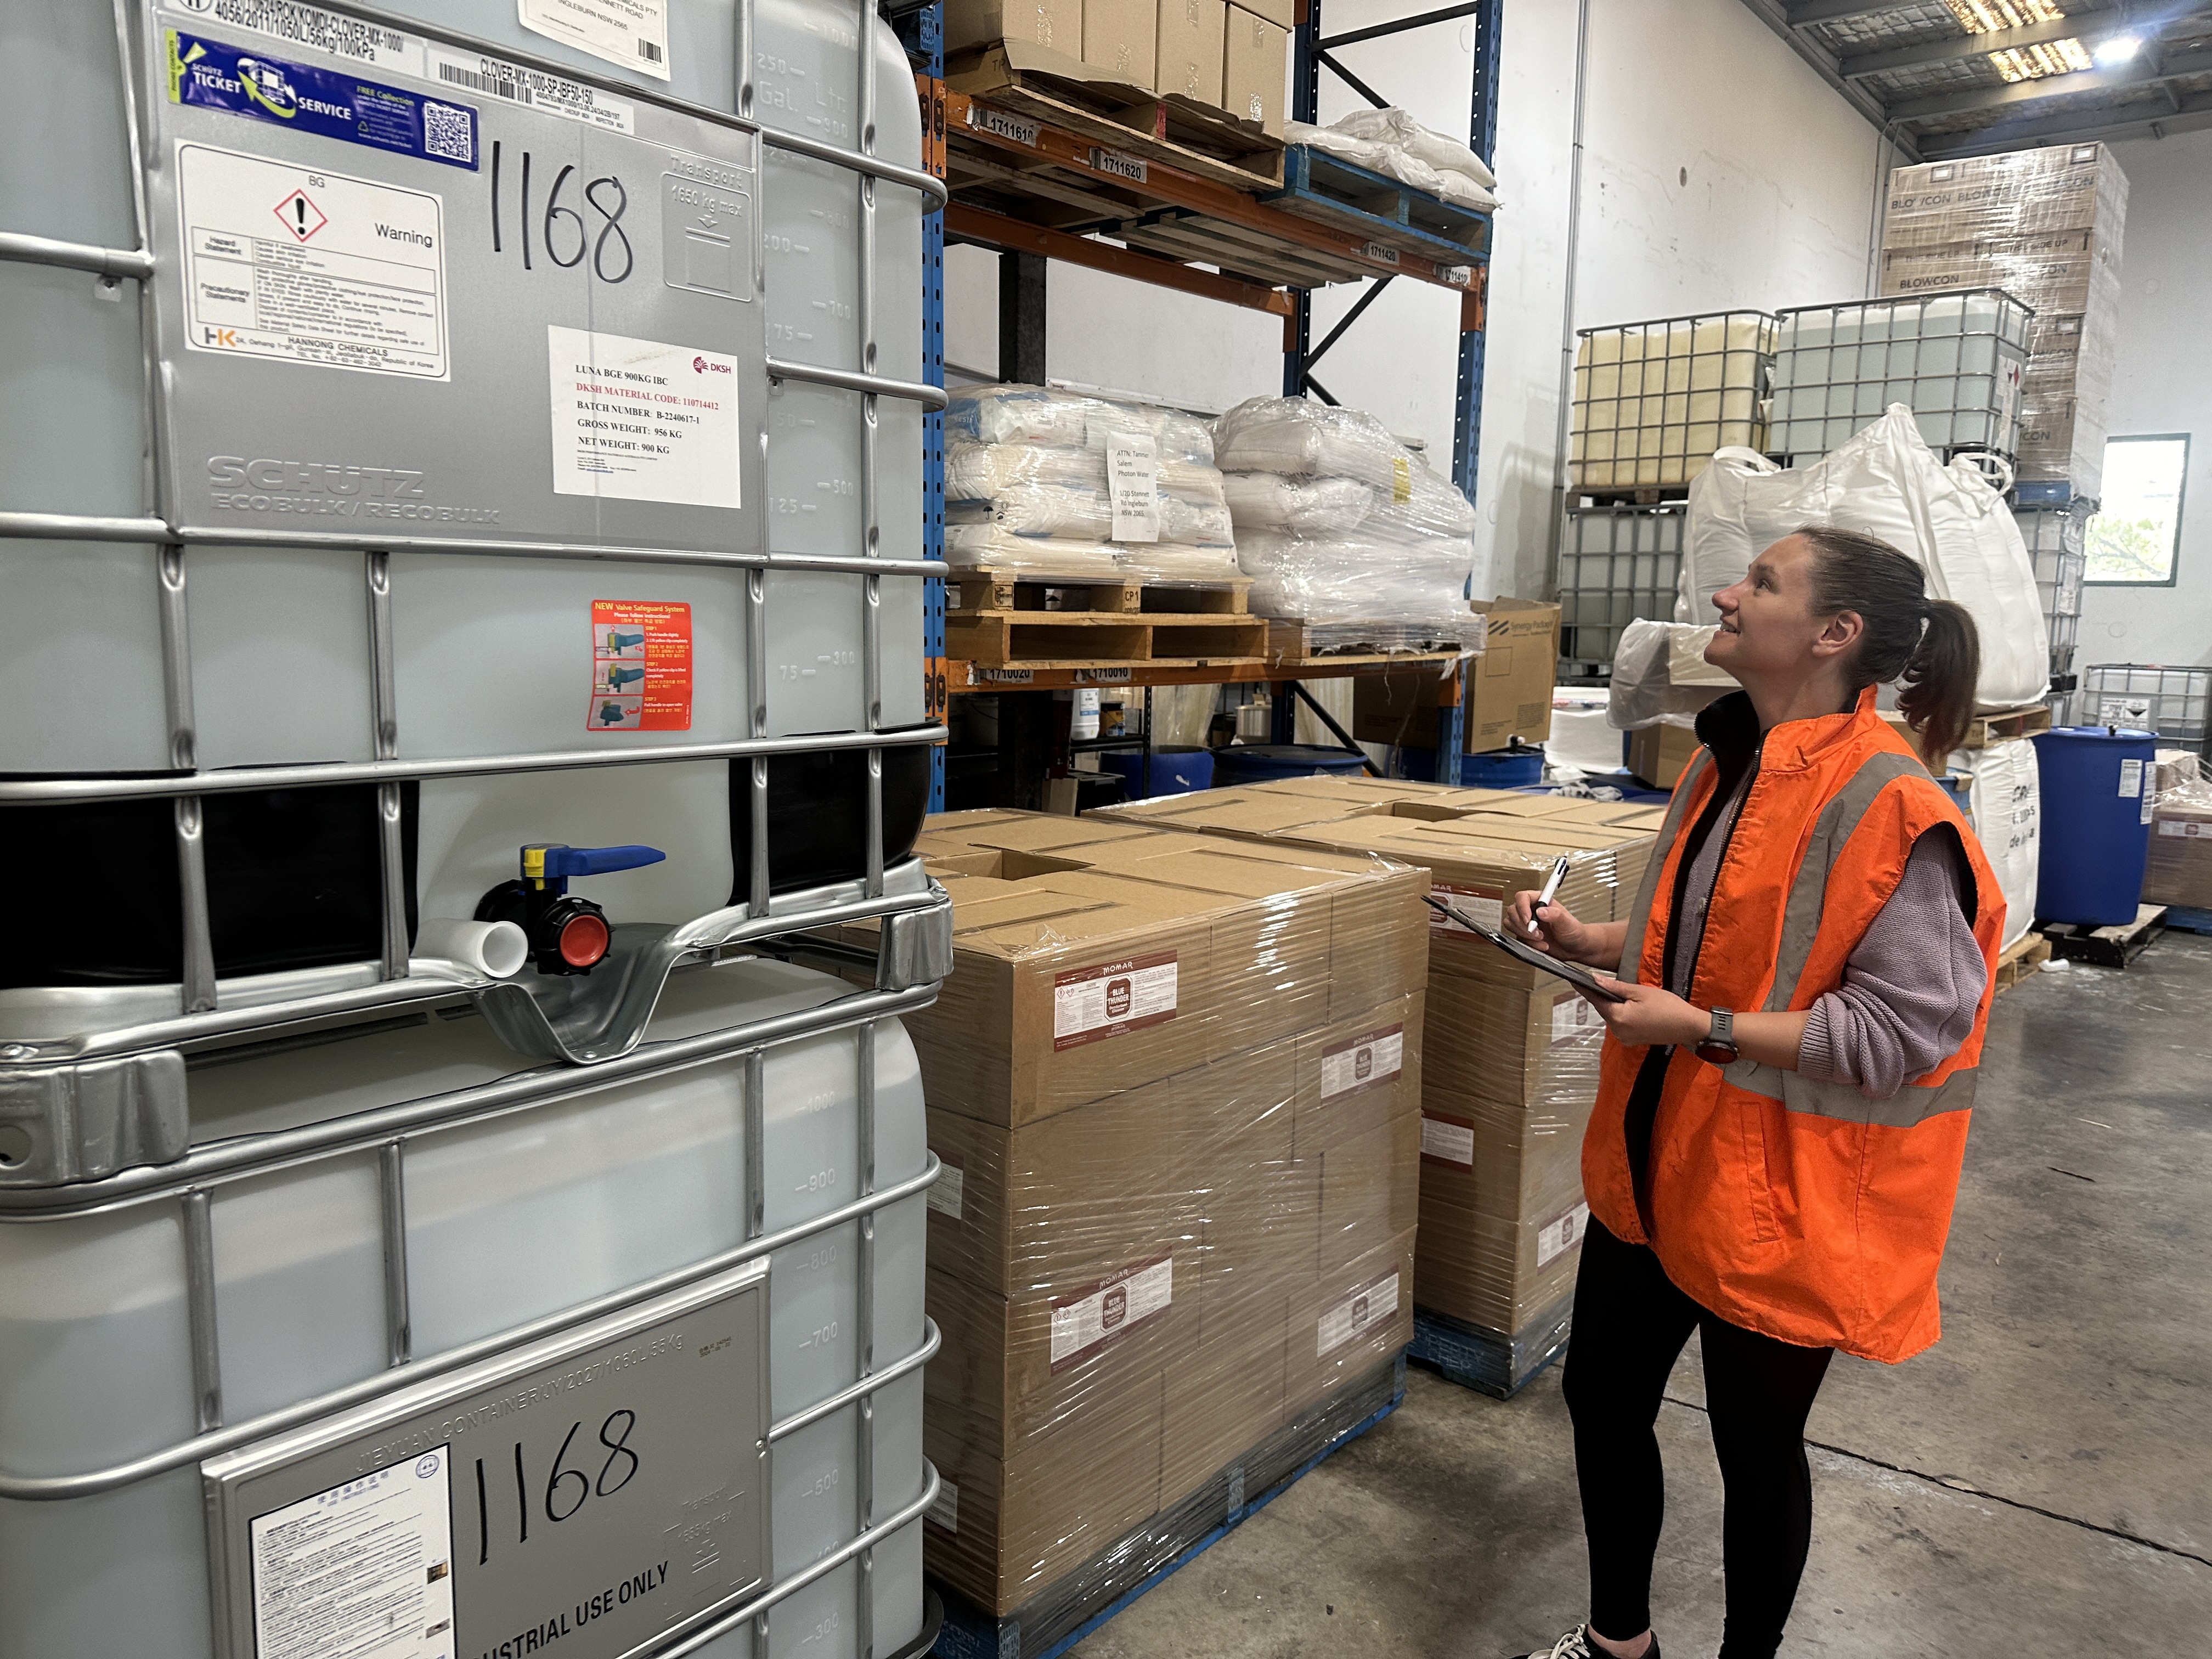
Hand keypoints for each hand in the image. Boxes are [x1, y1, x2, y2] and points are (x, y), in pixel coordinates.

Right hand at [1507, 890, 1593, 960]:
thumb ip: (1555, 914)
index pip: (1523, 897)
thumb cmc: (1574, 931)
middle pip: (1513, 911)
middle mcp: (1532, 911)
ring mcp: (1527, 924)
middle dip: (1523, 924)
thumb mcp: (1567, 922)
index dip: (1522, 907)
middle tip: (1536, 932)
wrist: (1575, 948)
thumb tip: (1541, 911)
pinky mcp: (1525, 936)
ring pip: (1511, 924)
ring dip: (1524, 934)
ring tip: (1540, 938)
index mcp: (1542, 901)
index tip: (1528, 919)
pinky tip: (1541, 944)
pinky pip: (1517, 938)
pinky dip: (1528, 944)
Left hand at [1586, 981, 1708, 1048]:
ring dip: (1614, 1005)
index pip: (1596, 1000)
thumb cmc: (1667, 1006)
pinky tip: (1630, 1006)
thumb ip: (1615, 986)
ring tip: (1623, 993)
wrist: (1689, 1026)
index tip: (1573, 979)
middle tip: (1602, 981)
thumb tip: (1595, 979)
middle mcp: (1618, 1031)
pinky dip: (1623, 1014)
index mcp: (1618, 1018)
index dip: (1585, 988)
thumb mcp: (1640, 992)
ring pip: (1613, 1016)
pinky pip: (1621, 1023)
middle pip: (1604, 1009)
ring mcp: (1624, 1038)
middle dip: (1604, 996)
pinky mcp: (1632, 1040)